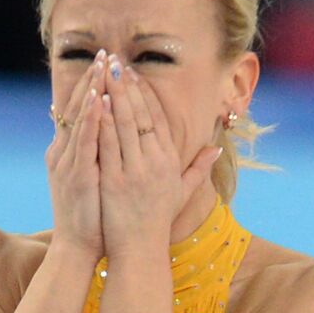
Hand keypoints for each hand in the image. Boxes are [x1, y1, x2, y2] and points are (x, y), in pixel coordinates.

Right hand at [45, 49, 108, 259]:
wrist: (77, 248)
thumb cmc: (91, 218)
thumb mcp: (95, 179)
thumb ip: (100, 155)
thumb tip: (109, 137)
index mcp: (69, 152)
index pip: (80, 111)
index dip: (92, 86)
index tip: (106, 64)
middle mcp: (63, 152)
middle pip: (77, 107)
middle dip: (91, 79)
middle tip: (104, 53)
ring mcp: (68, 162)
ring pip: (80, 118)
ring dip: (91, 90)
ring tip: (102, 65)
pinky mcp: (77, 175)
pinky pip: (85, 141)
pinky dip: (92, 118)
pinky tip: (101, 99)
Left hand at [96, 54, 221, 256]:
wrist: (140, 252)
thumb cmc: (157, 222)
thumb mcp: (182, 193)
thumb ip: (199, 168)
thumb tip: (216, 146)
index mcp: (169, 162)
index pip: (158, 119)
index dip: (145, 94)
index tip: (134, 73)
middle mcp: (154, 163)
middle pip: (141, 115)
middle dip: (128, 85)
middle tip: (116, 60)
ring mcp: (134, 171)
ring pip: (125, 125)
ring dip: (115, 95)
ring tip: (104, 71)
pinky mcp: (114, 181)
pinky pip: (108, 146)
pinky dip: (103, 122)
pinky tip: (97, 102)